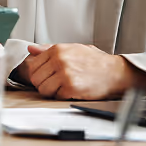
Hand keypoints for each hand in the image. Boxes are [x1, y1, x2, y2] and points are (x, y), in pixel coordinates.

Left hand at [21, 43, 145, 99]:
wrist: (114, 72)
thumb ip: (49, 49)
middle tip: (55, 84)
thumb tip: (31, 48)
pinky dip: (61, 96)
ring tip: (63, 87)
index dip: (39, 73)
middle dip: (43, 83)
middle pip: (35, 78)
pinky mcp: (71, 87)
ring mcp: (65, 73)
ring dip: (51, 91)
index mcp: (58, 49)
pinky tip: (71, 91)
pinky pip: (55, 96)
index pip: (33, 65)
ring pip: (42, 89)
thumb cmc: (95, 61)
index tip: (47, 76)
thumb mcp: (73, 48)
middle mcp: (59, 60)